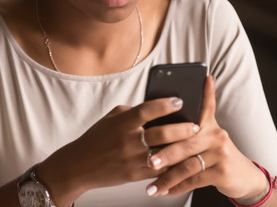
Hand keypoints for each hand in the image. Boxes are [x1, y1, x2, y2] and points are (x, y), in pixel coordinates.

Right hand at [37, 96, 199, 205]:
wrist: (80, 166)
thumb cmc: (96, 139)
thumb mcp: (111, 119)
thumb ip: (132, 112)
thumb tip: (156, 107)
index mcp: (122, 123)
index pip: (147, 110)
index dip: (165, 104)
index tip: (179, 101)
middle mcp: (128, 141)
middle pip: (161, 133)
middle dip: (182, 129)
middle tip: (196, 125)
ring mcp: (132, 159)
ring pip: (164, 154)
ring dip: (182, 149)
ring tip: (195, 144)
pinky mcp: (134, 175)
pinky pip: (159, 171)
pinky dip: (172, 166)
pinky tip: (184, 161)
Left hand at [143, 76, 268, 200]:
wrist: (242, 175)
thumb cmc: (215, 155)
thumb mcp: (207, 137)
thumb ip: (188, 129)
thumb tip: (160, 121)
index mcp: (209, 124)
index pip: (206, 105)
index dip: (206, 91)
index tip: (203, 78)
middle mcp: (217, 135)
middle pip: (186, 142)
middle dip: (165, 153)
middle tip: (148, 160)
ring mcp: (220, 153)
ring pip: (188, 165)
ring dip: (167, 177)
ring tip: (151, 186)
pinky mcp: (222, 171)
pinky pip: (194, 180)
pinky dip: (177, 187)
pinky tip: (165, 191)